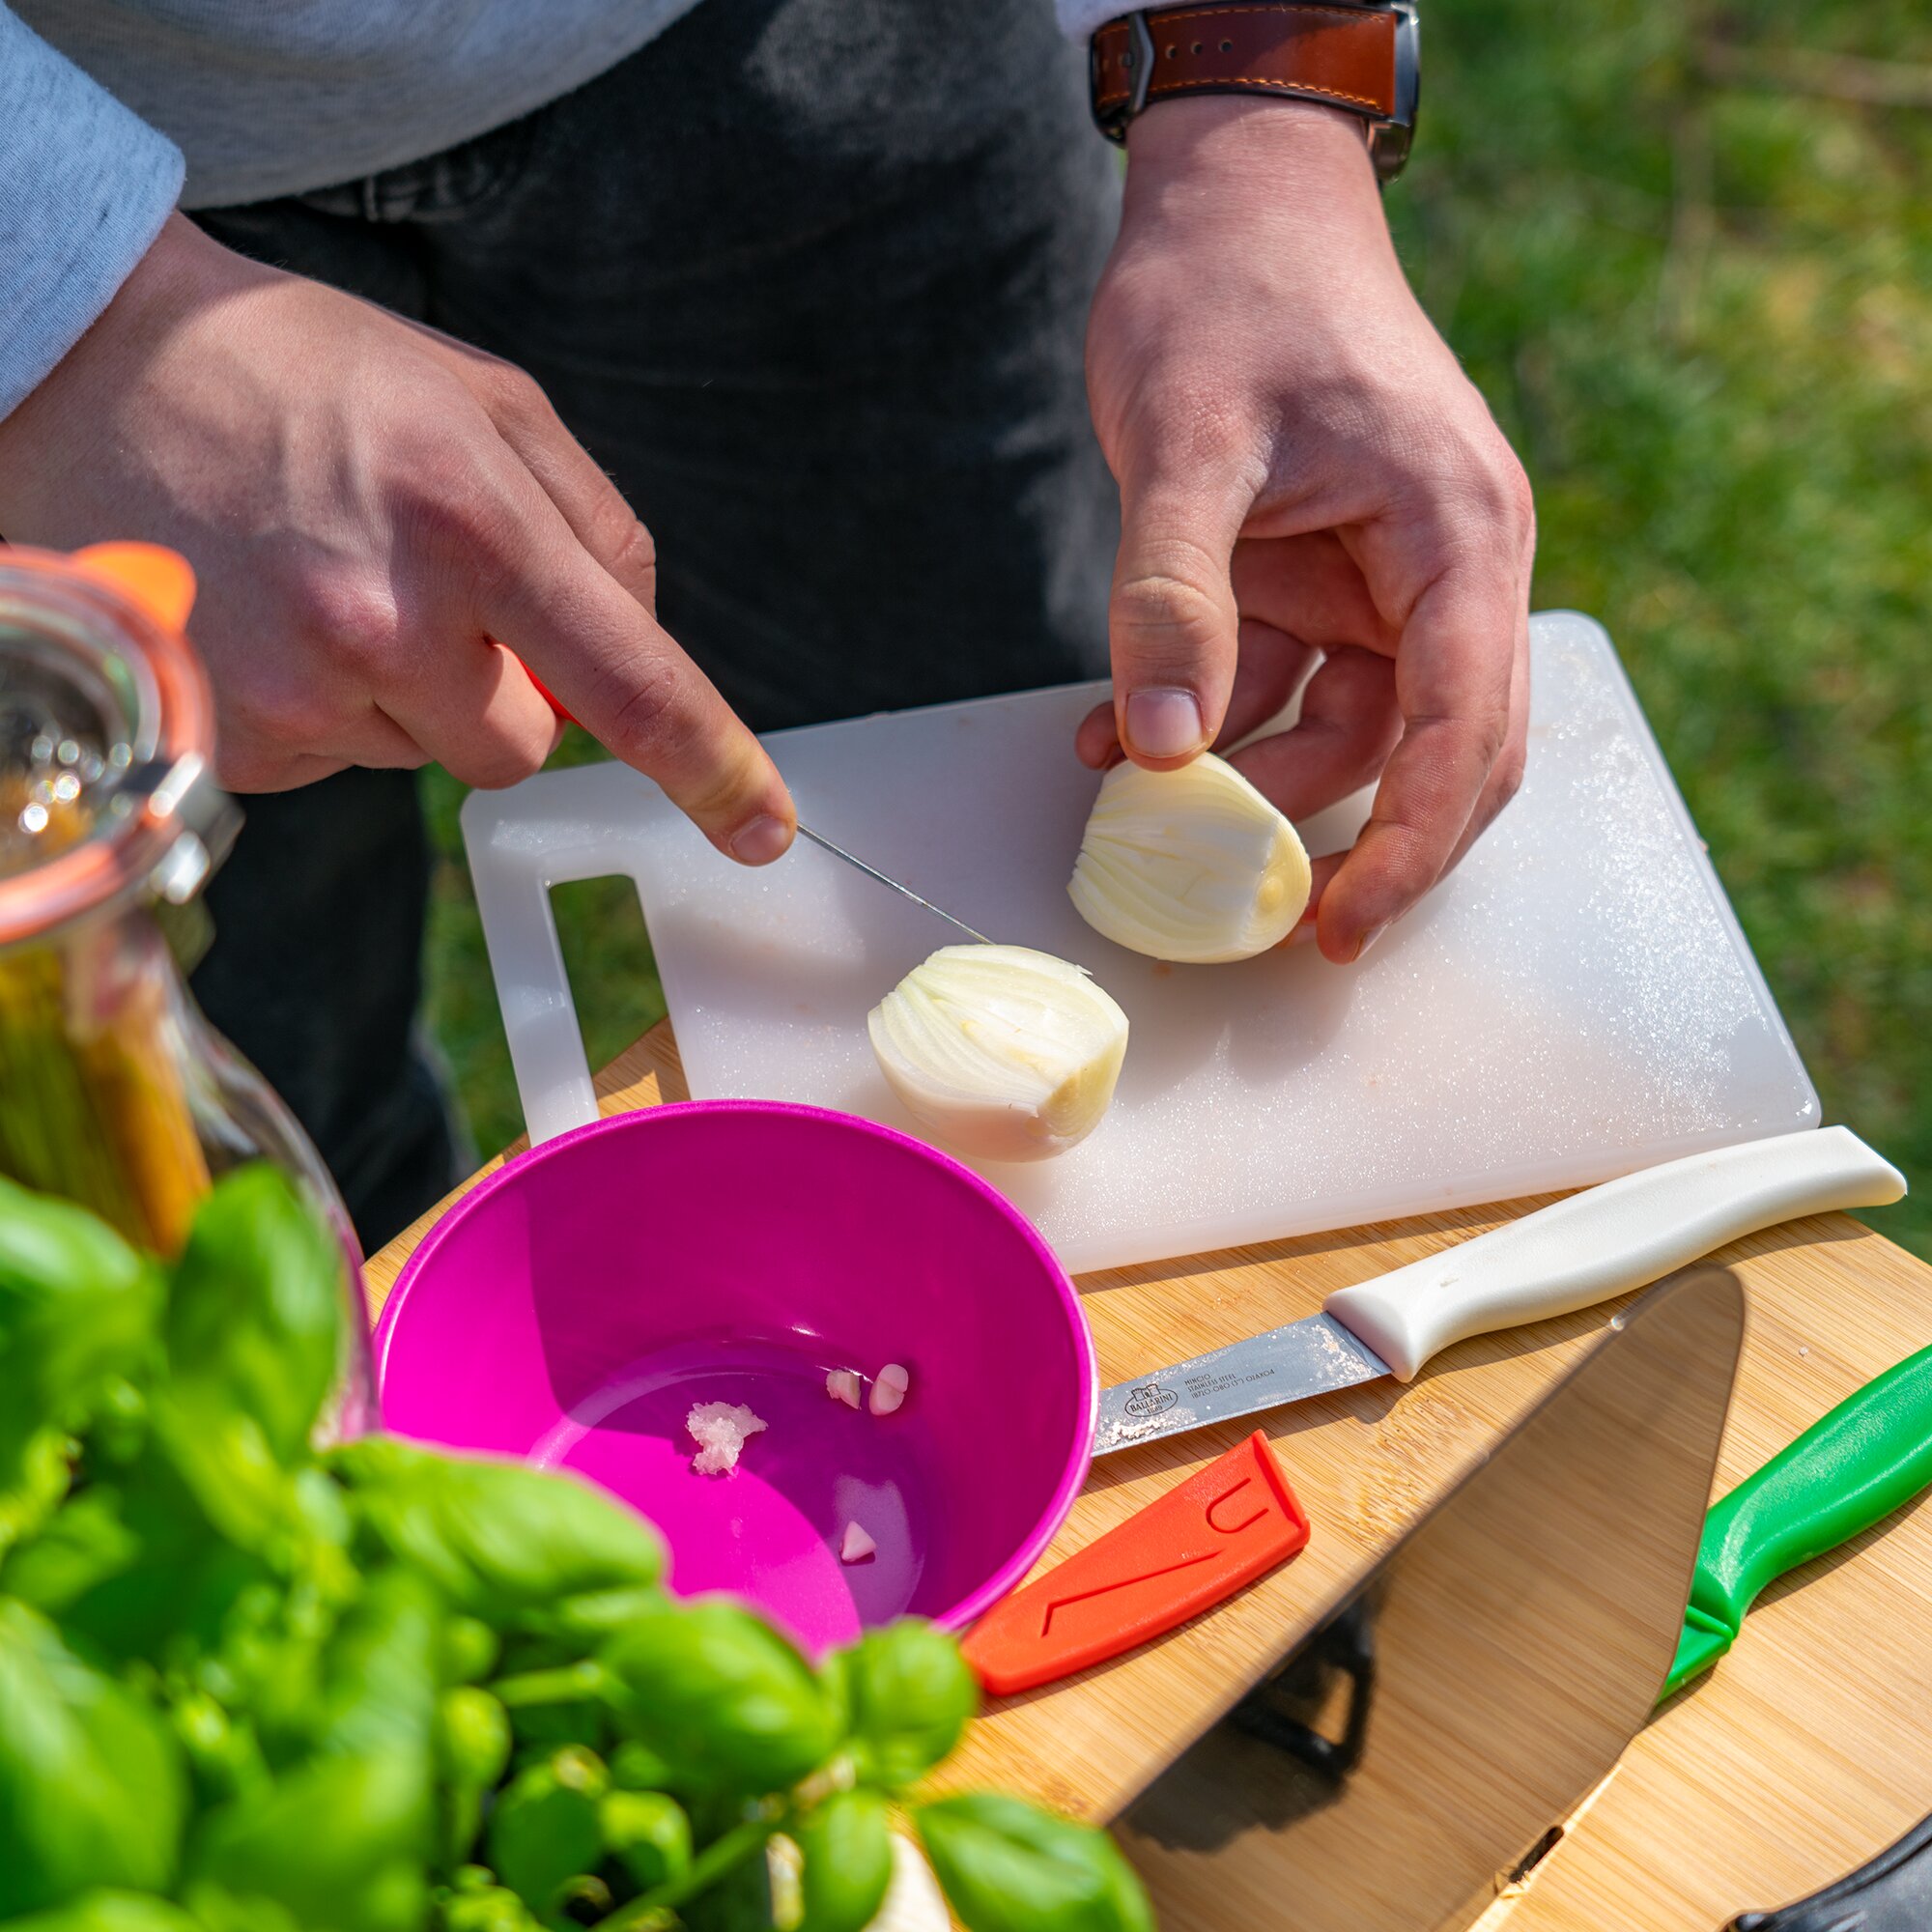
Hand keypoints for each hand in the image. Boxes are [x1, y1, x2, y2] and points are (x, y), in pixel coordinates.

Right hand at [0, 214, 793, 860]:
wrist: (90, 367)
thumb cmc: (310, 376)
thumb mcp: (485, 403)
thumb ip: (597, 532)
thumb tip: (643, 652)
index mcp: (474, 524)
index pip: (631, 686)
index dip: (711, 768)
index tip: (762, 829)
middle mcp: (386, 623)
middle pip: (525, 747)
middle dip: (504, 689)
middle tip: (424, 586)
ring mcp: (297, 694)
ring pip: (427, 756)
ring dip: (409, 692)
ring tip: (326, 576)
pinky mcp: (230, 741)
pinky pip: (339, 760)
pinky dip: (329, 705)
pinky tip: (275, 613)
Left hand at [1080, 98, 1534, 959]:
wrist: (1227, 208)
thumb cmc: (1229, 295)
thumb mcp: (1186, 442)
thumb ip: (1174, 594)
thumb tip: (1164, 749)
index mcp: (1456, 533)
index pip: (1466, 724)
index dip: (1416, 843)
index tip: (1346, 928)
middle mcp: (1444, 570)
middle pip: (1442, 753)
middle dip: (1367, 845)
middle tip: (1283, 932)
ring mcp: (1385, 582)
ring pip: (1351, 733)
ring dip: (1257, 785)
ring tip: (1143, 811)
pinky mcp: (1321, 582)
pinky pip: (1282, 685)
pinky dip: (1211, 724)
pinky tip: (1114, 744)